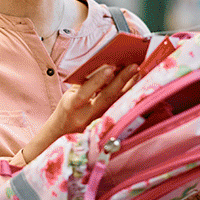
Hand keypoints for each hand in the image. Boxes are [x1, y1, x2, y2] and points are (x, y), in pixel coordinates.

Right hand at [21, 64, 138, 162]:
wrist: (62, 132)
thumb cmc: (67, 107)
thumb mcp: (70, 94)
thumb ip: (86, 82)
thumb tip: (108, 67)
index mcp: (71, 106)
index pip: (84, 92)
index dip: (97, 80)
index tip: (111, 67)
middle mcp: (85, 116)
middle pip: (106, 98)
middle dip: (121, 80)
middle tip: (133, 66)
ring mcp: (98, 123)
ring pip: (116, 103)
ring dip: (128, 86)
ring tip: (137, 72)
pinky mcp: (106, 125)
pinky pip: (118, 107)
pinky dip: (127, 94)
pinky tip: (135, 83)